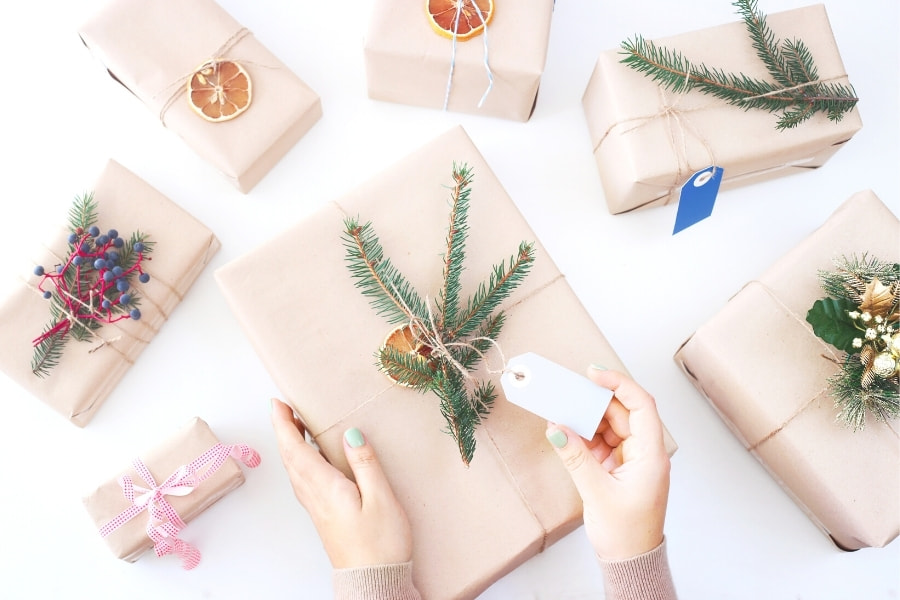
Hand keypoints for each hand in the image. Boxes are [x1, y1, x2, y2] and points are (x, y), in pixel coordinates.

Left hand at [270, 398, 412, 568]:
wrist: (373, 582)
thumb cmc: (381, 545)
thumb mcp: (382, 499)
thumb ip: (366, 464)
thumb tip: (351, 434)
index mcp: (325, 488)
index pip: (296, 450)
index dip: (284, 425)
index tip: (277, 404)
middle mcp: (315, 497)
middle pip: (290, 458)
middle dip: (284, 430)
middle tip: (283, 408)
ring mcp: (317, 508)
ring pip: (295, 470)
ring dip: (291, 445)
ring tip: (296, 426)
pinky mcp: (324, 515)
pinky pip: (304, 481)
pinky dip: (301, 461)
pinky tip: (313, 459)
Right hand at [546, 368, 669, 559]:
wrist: (630, 562)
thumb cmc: (626, 534)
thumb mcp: (597, 492)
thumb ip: (576, 457)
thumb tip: (556, 428)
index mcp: (651, 455)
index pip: (641, 405)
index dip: (618, 384)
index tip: (593, 373)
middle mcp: (645, 453)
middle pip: (622, 413)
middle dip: (595, 401)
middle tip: (568, 391)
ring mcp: (632, 460)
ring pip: (610, 427)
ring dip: (587, 420)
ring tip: (563, 412)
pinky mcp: (619, 469)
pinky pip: (602, 443)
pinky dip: (585, 437)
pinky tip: (567, 434)